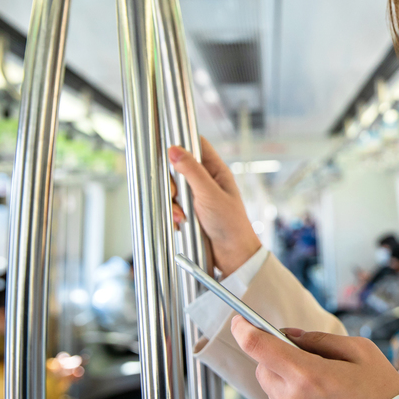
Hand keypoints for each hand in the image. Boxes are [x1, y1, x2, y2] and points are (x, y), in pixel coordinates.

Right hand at [169, 138, 260, 275]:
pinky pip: (174, 207)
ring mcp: (198, 197)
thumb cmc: (230, 223)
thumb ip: (191, 171)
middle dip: (172, 183)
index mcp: (216, 171)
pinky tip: (181, 224)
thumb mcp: (209, 194)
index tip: (166, 149)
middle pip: (178, 169)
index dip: (182, 143)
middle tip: (174, 194)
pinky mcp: (191, 212)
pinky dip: (174, 215)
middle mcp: (207, 181)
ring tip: (182, 216)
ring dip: (173, 204)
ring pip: (174, 190)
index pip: (197, 146)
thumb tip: (174, 149)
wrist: (232, 255)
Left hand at [231, 317, 398, 398]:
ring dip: (283, 375)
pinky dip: (292, 394)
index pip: (258, 347)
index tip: (241, 321)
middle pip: (261, 367)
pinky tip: (321, 396)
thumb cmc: (382, 395)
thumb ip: (320, 339)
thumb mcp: (361, 351)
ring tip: (321, 378)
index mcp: (308, 375)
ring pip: (271, 387)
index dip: (244, 329)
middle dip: (273, 354)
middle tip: (303, 351)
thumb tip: (292, 335)